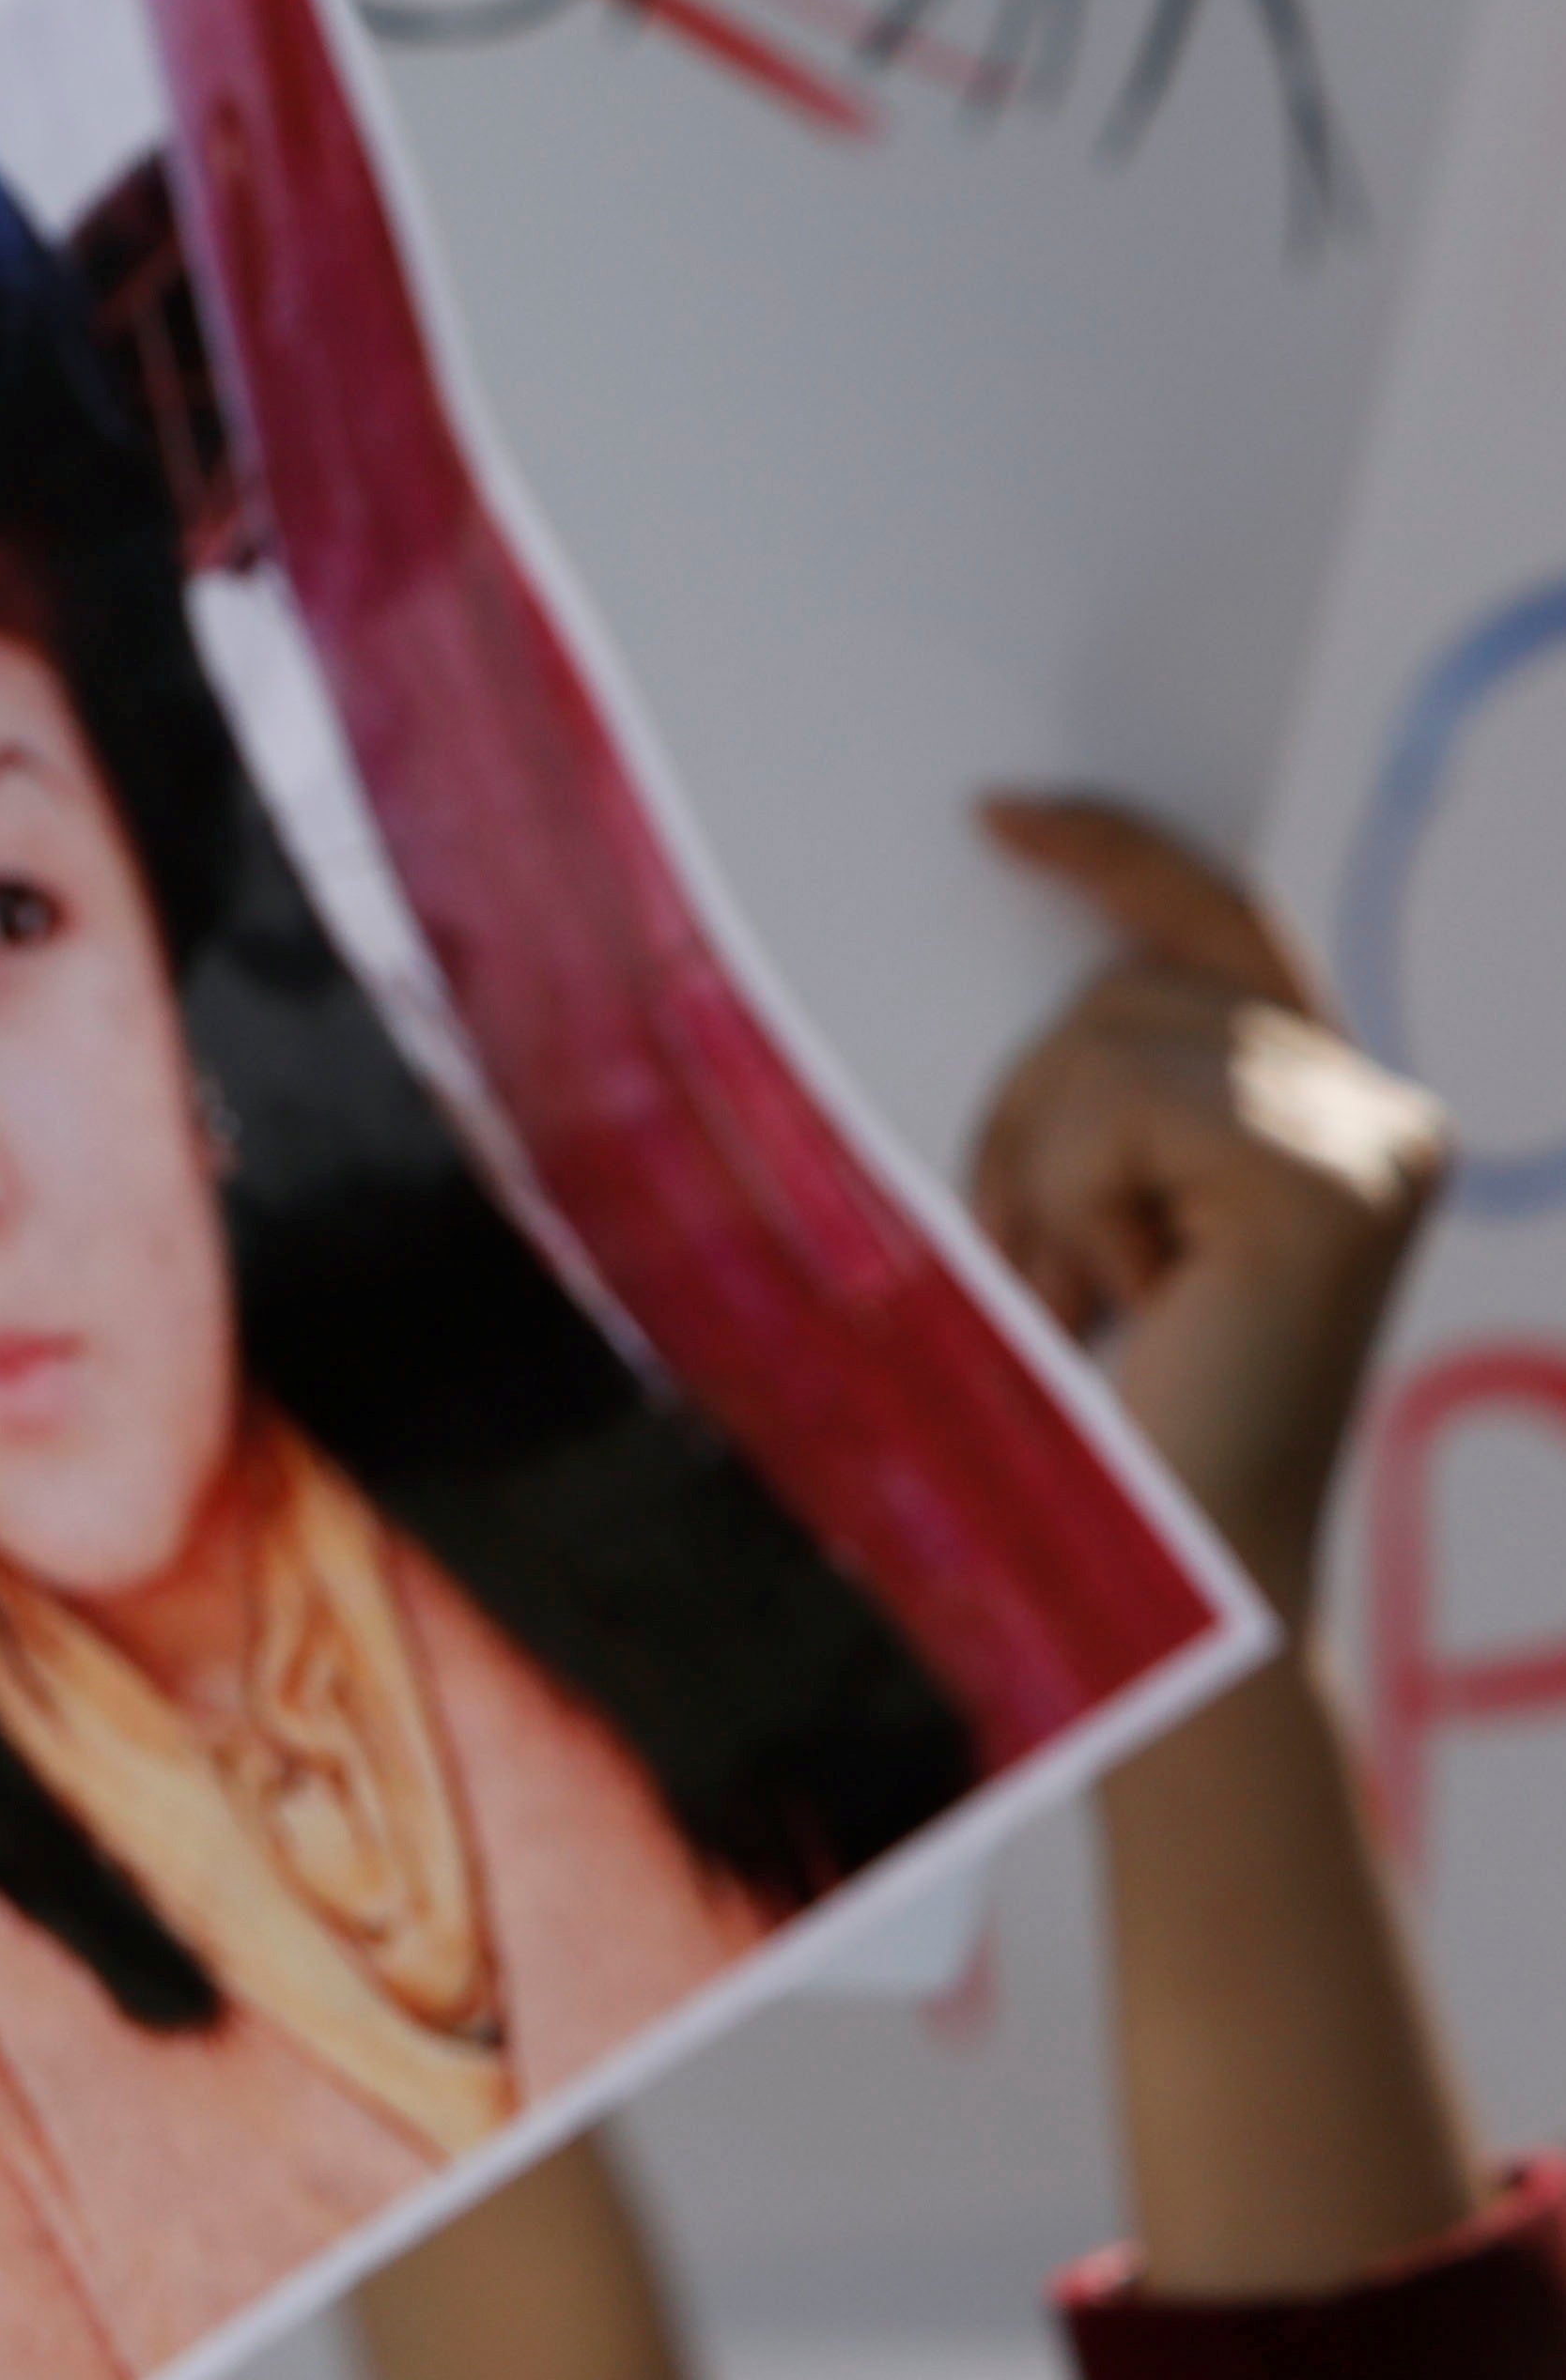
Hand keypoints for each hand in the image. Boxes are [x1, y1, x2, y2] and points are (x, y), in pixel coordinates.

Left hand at [970, 794, 1445, 1617]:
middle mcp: (1382, 1112)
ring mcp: (1371, 1143)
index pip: (1222, 927)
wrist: (1172, 1567)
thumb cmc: (1107, 1410)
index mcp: (1336, 1113)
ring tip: (1082, 1294)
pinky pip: (1117, 1106)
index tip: (997, 813)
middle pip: (1122, 994)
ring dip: (1037, 1171)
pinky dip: (1070, 1199)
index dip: (1117, 857)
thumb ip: (1105, 1102)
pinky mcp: (1328, 1183)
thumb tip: (1024, 961)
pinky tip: (1121, 1301)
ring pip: (1100, 1044)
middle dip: (1028, 1117)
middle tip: (1045, 1264)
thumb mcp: (1099, 1219)